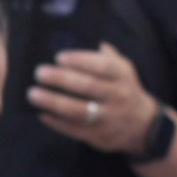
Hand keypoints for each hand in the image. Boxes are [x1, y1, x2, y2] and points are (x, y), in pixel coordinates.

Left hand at [27, 43, 155, 156]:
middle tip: (39, 73)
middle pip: (88, 87)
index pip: (102, 66)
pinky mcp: (99, 136)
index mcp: (122, 77)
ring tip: (34, 94)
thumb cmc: (124, 90)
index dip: (80, 61)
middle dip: (62, 79)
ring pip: (79, 110)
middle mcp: (117, 96)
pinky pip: (75, 130)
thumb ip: (107, 56)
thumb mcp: (124, 70)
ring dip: (54, 102)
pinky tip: (42, 114)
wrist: (142, 126)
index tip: (59, 57)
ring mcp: (108, 118)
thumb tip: (90, 39)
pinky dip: (57, 123)